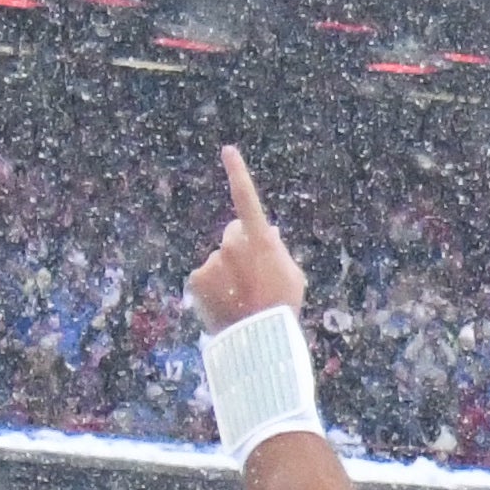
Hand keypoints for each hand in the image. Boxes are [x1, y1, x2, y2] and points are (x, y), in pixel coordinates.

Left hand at [187, 146, 305, 330]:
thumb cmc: (282, 307)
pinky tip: (226, 304)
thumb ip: (277, 248)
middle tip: (253, 276)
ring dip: (227, 272)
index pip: (246, 199)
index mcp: (258, 241)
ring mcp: (212, 262)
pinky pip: (206, 277)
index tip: (228, 150)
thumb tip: (266, 230)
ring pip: (220, 259)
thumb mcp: (292, 274)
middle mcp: (232, 245)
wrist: (258, 339)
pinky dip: (212, 288)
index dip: (238, 173)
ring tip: (241, 298)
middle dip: (240, 246)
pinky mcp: (196, 279)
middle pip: (233, 234)